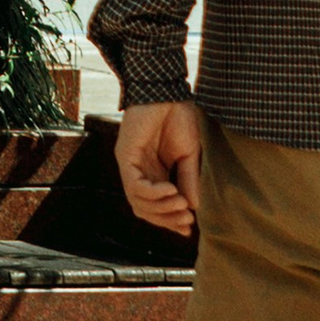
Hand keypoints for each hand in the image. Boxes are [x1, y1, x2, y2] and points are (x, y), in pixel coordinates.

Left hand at [116, 100, 204, 238]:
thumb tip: (195, 208)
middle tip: (187, 222)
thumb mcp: (189, 154)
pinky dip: (154, 194)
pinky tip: (172, 191)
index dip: (170, 221)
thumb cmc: (179, 118)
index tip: (189, 229)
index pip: (156, 208)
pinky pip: (135, 185)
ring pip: (138, 202)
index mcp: (154, 174)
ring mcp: (130, 165)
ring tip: (182, 204)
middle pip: (145, 210)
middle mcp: (139, 173)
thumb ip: (189, 180)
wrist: (168, 91)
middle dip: (166, 220)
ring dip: (162, 209)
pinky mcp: (125, 156)